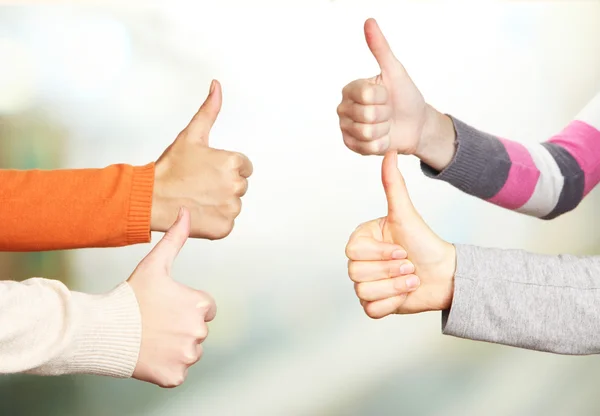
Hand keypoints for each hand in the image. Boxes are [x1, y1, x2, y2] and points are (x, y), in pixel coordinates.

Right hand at [129, 207, 216, 387]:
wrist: (103, 330)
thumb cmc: (130, 296)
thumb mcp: (154, 264)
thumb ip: (175, 238)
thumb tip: (186, 211)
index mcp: (200, 304)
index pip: (206, 307)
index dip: (186, 305)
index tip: (166, 306)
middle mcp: (199, 331)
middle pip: (197, 330)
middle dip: (181, 326)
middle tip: (155, 322)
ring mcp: (187, 356)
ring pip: (188, 351)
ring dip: (175, 347)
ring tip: (151, 337)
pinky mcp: (175, 376)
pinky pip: (177, 371)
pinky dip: (166, 367)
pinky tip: (149, 355)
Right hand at [152, 79, 252, 239]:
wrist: (152, 199)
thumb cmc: (170, 168)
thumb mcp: (191, 135)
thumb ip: (209, 110)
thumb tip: (217, 85)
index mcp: (233, 163)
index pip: (244, 167)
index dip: (224, 168)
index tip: (206, 171)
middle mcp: (236, 186)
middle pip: (240, 186)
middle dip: (223, 185)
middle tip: (199, 185)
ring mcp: (231, 209)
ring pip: (233, 205)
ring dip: (220, 203)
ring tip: (197, 199)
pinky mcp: (224, 228)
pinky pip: (227, 224)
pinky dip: (215, 221)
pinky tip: (198, 213)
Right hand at [337, 19, 454, 168]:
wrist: (415, 124)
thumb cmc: (405, 97)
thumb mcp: (395, 71)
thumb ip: (380, 48)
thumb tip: (369, 21)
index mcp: (351, 89)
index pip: (366, 95)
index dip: (383, 97)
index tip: (387, 95)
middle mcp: (344, 108)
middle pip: (367, 115)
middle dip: (385, 115)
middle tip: (388, 112)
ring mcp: (346, 128)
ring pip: (368, 133)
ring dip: (384, 130)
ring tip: (386, 124)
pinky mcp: (351, 145)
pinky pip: (367, 147)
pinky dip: (382, 144)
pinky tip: (384, 137)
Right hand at [345, 151, 455, 318]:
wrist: (445, 274)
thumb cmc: (424, 242)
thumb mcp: (406, 214)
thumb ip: (393, 185)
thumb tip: (389, 153)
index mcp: (362, 241)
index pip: (353, 253)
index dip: (380, 254)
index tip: (401, 249)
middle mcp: (360, 263)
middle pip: (357, 274)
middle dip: (391, 270)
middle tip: (409, 265)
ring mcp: (365, 285)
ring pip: (364, 292)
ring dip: (395, 287)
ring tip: (411, 278)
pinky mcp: (374, 306)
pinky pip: (372, 310)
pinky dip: (393, 303)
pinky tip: (404, 294)